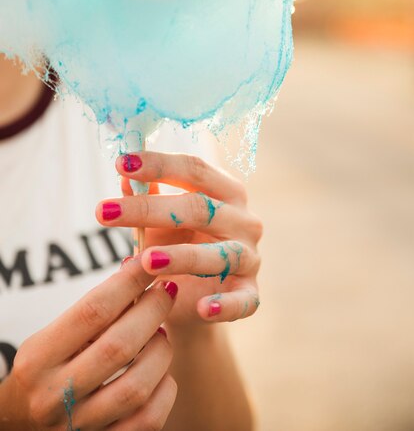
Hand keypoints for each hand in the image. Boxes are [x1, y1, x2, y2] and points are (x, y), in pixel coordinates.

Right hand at [0, 258, 177, 430]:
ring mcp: (78, 427)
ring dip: (160, 351)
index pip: (92, 311)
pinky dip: (164, 390)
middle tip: (166, 291)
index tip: (150, 264)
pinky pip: (148, 419)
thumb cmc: (48, 368)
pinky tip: (161, 372)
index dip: (129, 282)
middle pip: (119, 346)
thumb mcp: (54, 337)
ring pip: (138, 386)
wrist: (22, 425)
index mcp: (39, 359)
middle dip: (152, 310)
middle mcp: (54, 396)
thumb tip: (138, 269)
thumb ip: (93, 311)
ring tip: (161, 334)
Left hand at [96, 152, 261, 327]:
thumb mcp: (157, 221)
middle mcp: (243, 219)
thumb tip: (124, 175)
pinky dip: (225, 305)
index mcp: (225, 190)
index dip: (159, 164)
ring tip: (145, 261)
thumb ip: (146, 197)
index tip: (122, 163)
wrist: (189, 297)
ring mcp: (250, 257)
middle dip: (149, 209)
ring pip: (220, 254)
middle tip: (104, 213)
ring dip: (183, 257)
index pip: (194, 169)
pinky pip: (243, 301)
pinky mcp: (250, 293)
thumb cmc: (175, 246)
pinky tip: (201, 308)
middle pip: (200, 208)